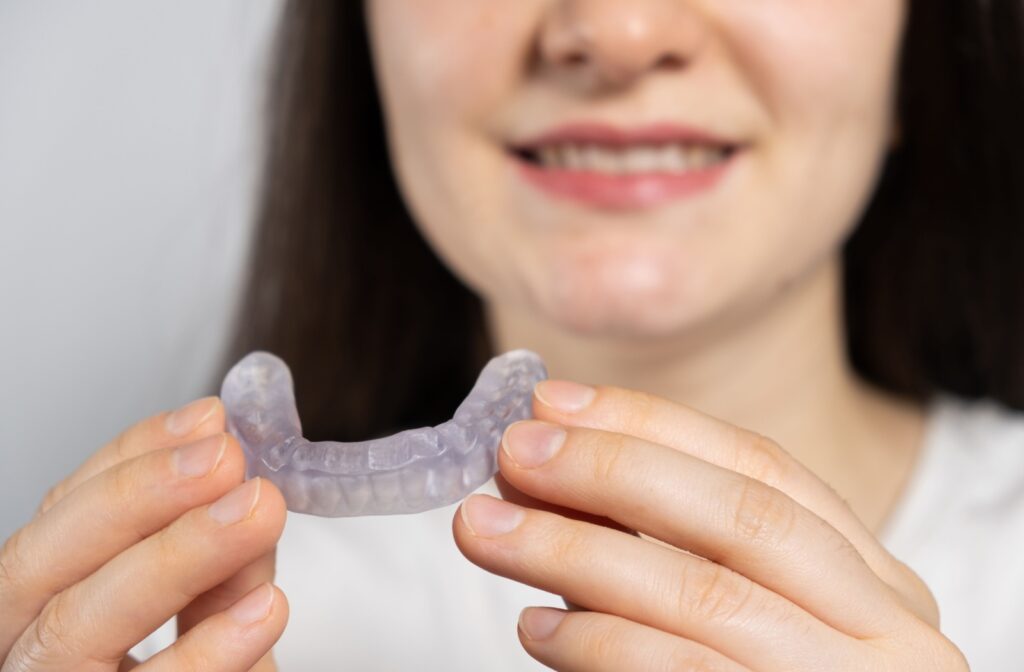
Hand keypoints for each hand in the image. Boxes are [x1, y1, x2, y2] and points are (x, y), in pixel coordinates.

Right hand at [0, 397, 288, 670]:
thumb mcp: (200, 619)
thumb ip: (218, 565)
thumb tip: (251, 492)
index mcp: (39, 604)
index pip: (62, 517)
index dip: (130, 458)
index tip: (211, 420)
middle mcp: (19, 652)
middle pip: (45, 565)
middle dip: (140, 498)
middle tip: (228, 458)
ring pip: (77, 630)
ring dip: (174, 559)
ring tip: (257, 512)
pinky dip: (204, 658)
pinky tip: (263, 615)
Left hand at [453, 381, 968, 670]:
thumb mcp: (739, 613)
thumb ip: (662, 544)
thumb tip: (548, 464)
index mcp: (879, 585)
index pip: (765, 468)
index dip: (652, 424)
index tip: (554, 403)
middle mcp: (889, 634)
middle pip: (742, 517)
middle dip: (612, 471)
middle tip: (513, 452)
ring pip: (704, 594)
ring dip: (574, 552)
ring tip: (486, 530)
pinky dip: (598, 643)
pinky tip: (536, 626)